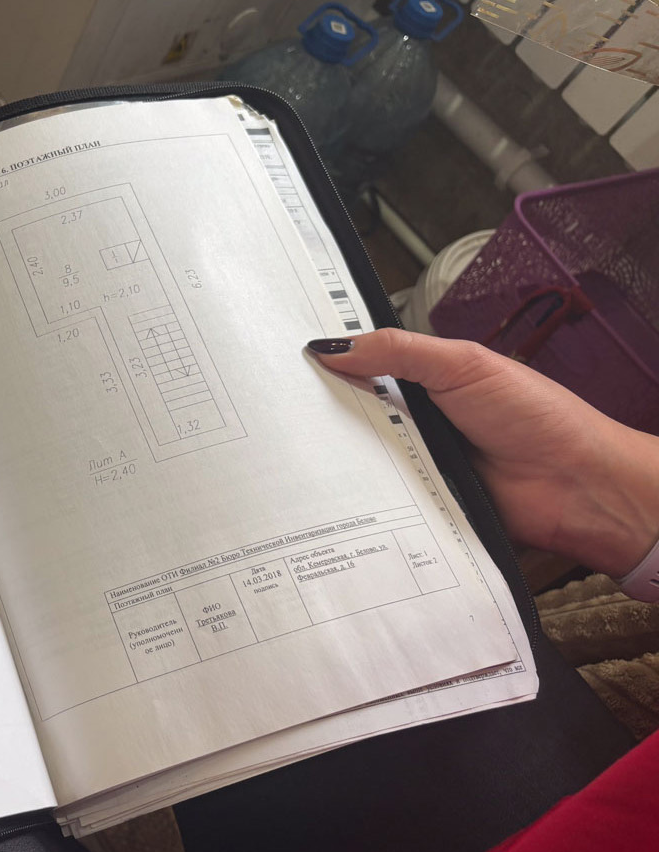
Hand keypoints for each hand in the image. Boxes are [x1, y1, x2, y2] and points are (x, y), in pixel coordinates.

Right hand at [308, 329, 658, 576]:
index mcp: (424, 379)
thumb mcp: (462, 365)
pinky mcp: (417, 506)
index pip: (363, 365)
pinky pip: (377, 502)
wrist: (577, 486)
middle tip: (275, 411)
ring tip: (290, 453)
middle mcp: (415, 421)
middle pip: (350, 414)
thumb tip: (332, 345)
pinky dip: (360, 500)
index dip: (328, 362)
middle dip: (319, 413)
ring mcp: (415, 464)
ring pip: (358, 460)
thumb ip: (398, 350)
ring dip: (336, 459)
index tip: (283, 361)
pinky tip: (329, 496)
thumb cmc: (537, 417)